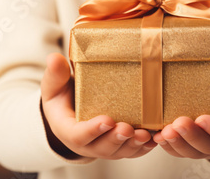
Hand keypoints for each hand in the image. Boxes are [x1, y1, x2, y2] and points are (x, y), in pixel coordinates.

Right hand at [40, 53, 156, 159]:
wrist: (71, 112)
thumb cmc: (63, 98)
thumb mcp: (54, 86)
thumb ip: (55, 74)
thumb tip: (54, 58)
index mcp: (69, 130)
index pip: (79, 135)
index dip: (92, 130)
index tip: (106, 120)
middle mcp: (87, 143)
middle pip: (102, 147)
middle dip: (116, 138)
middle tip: (127, 128)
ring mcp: (105, 147)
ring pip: (120, 151)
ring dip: (133, 144)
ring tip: (145, 134)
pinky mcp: (120, 147)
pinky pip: (132, 151)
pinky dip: (144, 147)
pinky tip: (154, 138)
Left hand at [152, 44, 209, 158]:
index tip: (202, 119)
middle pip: (209, 146)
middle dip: (191, 136)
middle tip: (177, 123)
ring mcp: (207, 147)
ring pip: (191, 152)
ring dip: (177, 144)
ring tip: (163, 132)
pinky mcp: (192, 148)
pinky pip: (179, 152)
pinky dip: (168, 147)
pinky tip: (157, 137)